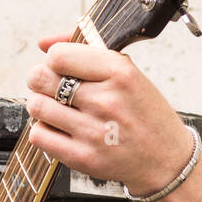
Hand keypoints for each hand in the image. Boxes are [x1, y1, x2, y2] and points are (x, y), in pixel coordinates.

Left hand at [24, 32, 192, 195]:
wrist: (165, 159)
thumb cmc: (142, 112)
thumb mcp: (126, 72)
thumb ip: (84, 50)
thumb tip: (42, 42)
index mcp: (120, 73)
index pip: (58, 56)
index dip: (54, 59)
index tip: (61, 67)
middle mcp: (106, 101)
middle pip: (40, 78)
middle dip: (42, 80)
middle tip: (53, 87)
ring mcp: (93, 132)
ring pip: (36, 106)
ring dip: (42, 105)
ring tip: (59, 109)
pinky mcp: (83, 158)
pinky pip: (38, 135)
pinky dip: (44, 130)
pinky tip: (61, 129)